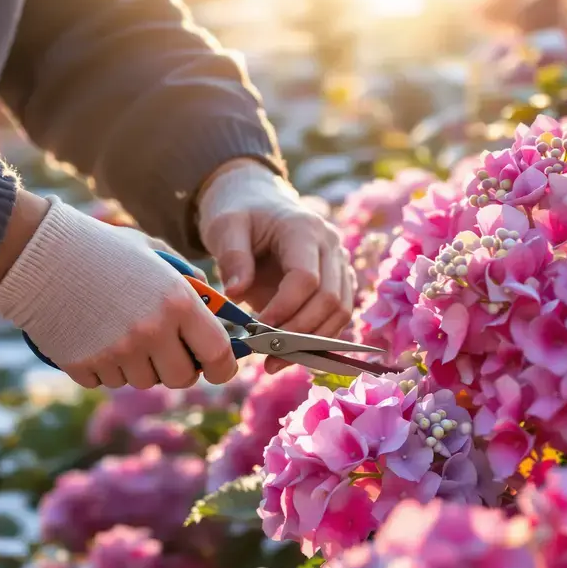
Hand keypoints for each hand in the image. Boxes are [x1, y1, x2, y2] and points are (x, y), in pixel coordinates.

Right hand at [0, 194, 236, 388]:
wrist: (38, 253)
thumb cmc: (102, 248)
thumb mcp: (154, 252)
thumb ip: (188, 281)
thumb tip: (213, 309)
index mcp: (176, 303)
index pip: (217, 354)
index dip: (223, 367)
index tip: (219, 367)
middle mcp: (150, 332)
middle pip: (182, 379)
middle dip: (179, 368)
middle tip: (168, 350)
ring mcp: (116, 353)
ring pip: (143, 382)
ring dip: (140, 366)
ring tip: (122, 331)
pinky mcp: (84, 366)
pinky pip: (108, 381)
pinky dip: (105, 366)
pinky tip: (94, 335)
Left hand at [197, 160, 355, 344]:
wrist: (258, 204)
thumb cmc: (240, 215)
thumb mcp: (225, 227)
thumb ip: (232, 256)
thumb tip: (235, 292)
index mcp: (304, 229)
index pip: (306, 278)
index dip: (284, 309)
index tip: (255, 328)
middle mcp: (331, 246)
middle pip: (330, 299)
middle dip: (298, 332)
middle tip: (265, 355)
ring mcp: (340, 264)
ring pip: (341, 313)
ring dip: (311, 343)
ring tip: (275, 362)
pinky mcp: (340, 283)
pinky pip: (338, 317)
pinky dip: (317, 340)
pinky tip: (289, 355)